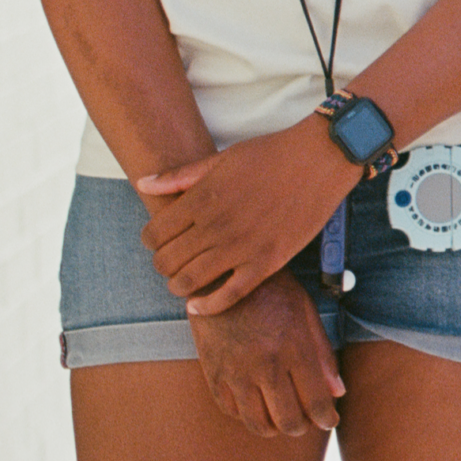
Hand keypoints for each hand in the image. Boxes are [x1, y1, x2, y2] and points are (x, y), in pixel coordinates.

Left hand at [138, 117, 359, 315]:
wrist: (318, 159)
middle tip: (170, 259)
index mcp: (203, 198)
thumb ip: (180, 176)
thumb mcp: (221, 158)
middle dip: (162, 263)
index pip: (155, 234)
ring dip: (178, 285)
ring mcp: (241, 247)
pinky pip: (228, 297)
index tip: (158, 240)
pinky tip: (198, 304)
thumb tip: (142, 184)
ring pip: (190, 282)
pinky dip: (207, 306)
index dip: (150, 241)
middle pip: (167, 261)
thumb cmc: (270, 154)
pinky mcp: (266, 263)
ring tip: (182, 279)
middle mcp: (217, 226)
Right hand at [186, 270, 345, 437]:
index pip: (316, 402)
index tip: (329, 419)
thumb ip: (322, 352)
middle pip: (288, 421)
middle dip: (301, 427)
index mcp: (293, 347)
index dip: (327, 418)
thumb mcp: (304, 309)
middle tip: (305, 420)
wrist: (222, 272)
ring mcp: (236, 372)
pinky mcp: (213, 373)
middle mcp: (265, 364)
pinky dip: (246, 414)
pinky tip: (254, 402)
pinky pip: (231, 411)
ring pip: (258, 424)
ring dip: (273, 426)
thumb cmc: (271, 288)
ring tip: (279, 415)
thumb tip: (337, 392)